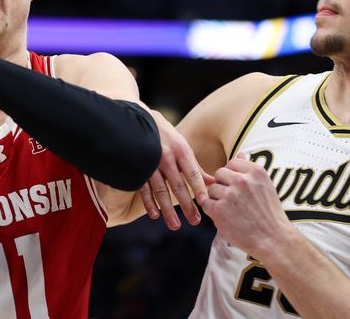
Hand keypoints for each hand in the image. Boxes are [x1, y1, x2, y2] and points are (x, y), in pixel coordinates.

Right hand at [138, 110, 214, 229]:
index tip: (206, 203)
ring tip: (175, 226)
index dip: (199, 188)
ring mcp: (150, 163)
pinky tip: (155, 215)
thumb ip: (195, 167)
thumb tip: (213, 182)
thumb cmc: (165, 138)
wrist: (137, 122)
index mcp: (180, 150)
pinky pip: (144, 189)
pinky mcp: (137, 169)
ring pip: (161, 190)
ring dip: (168, 210)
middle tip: (196, 221)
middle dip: (187, 205)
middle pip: (178, 185)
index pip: (192, 172)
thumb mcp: (182, 147)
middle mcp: (166, 156)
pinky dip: (149, 203)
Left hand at [200, 153, 290, 257]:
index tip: (238, 187)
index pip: (232, 163)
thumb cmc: (269, 214)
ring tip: (232, 211)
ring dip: (217, 199)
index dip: (232, 176)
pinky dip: (212, 211)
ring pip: (211, 189)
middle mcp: (242, 180)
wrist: (273, 239)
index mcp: (255, 171)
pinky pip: (206, 203)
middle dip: (223, 185)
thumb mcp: (265, 186)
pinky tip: (225, 217)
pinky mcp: (219, 210)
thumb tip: (240, 153)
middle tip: (234, 201)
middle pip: (219, 174)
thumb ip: (250, 170)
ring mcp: (230, 195)